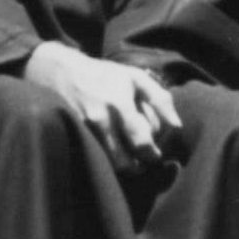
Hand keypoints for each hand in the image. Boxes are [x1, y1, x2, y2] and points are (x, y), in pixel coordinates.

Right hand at [25, 42, 181, 172]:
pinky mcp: (74, 137)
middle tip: (146, 159)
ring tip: (132, 159)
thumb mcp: (136, 78)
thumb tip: (177, 126)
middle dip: (141, 164)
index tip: (157, 153)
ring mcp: (84, 130)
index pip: (142, 141)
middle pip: (126, 160)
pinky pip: (96, 159)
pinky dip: (108, 161)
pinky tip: (114, 152)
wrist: (60, 72)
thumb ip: (160, 100)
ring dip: (125, 166)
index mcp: (119, 104)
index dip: (154, 153)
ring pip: (111, 164)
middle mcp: (100, 119)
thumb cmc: (105, 75)